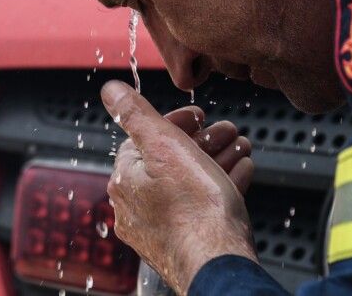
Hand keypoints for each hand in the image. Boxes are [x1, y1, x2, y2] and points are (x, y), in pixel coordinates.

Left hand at [102, 81, 257, 295]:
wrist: (218, 261)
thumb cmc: (195, 209)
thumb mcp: (164, 145)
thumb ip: (136, 114)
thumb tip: (111, 91)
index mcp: (126, 180)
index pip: (145, 138)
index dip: (176, 122)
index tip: (198, 116)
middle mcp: (136, 207)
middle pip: (171, 159)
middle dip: (203, 140)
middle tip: (225, 130)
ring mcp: (161, 227)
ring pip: (190, 182)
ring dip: (216, 159)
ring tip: (239, 147)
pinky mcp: (185, 242)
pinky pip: (202, 206)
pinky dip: (221, 185)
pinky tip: (241, 172)